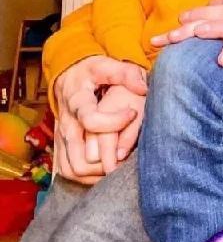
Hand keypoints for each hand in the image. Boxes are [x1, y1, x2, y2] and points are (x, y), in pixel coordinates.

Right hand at [53, 55, 146, 184]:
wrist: (67, 76)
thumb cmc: (91, 71)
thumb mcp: (107, 65)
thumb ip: (126, 73)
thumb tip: (142, 88)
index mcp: (77, 102)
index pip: (91, 121)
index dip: (115, 122)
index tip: (132, 113)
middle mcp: (67, 124)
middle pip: (81, 156)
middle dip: (108, 159)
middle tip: (129, 152)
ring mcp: (62, 138)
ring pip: (74, 169)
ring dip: (99, 171)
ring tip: (121, 162)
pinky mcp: (61, 146)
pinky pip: (68, 171)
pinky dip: (87, 176)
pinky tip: (107, 168)